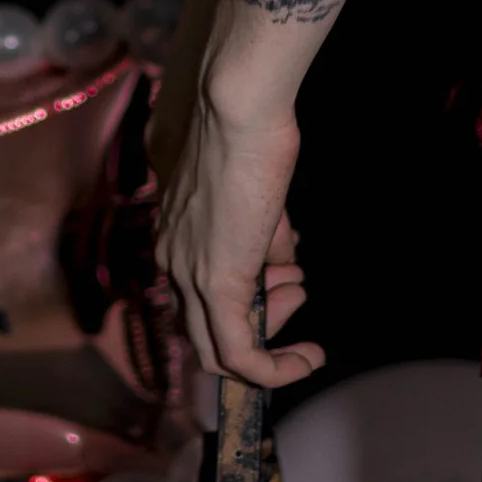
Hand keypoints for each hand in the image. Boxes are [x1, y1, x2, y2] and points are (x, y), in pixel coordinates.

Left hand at [152, 75, 324, 391]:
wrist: (239, 113)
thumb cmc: (252, 140)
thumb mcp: (259, 201)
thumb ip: (265, 240)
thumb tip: (283, 264)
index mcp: (175, 239)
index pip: (198, 300)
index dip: (248, 303)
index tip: (285, 284)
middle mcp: (171, 262)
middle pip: (206, 331)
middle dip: (260, 322)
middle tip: (296, 291)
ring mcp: (189, 276)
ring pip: (219, 349)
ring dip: (272, 333)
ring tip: (300, 290)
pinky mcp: (216, 284)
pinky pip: (239, 353)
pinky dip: (274, 369)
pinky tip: (310, 358)